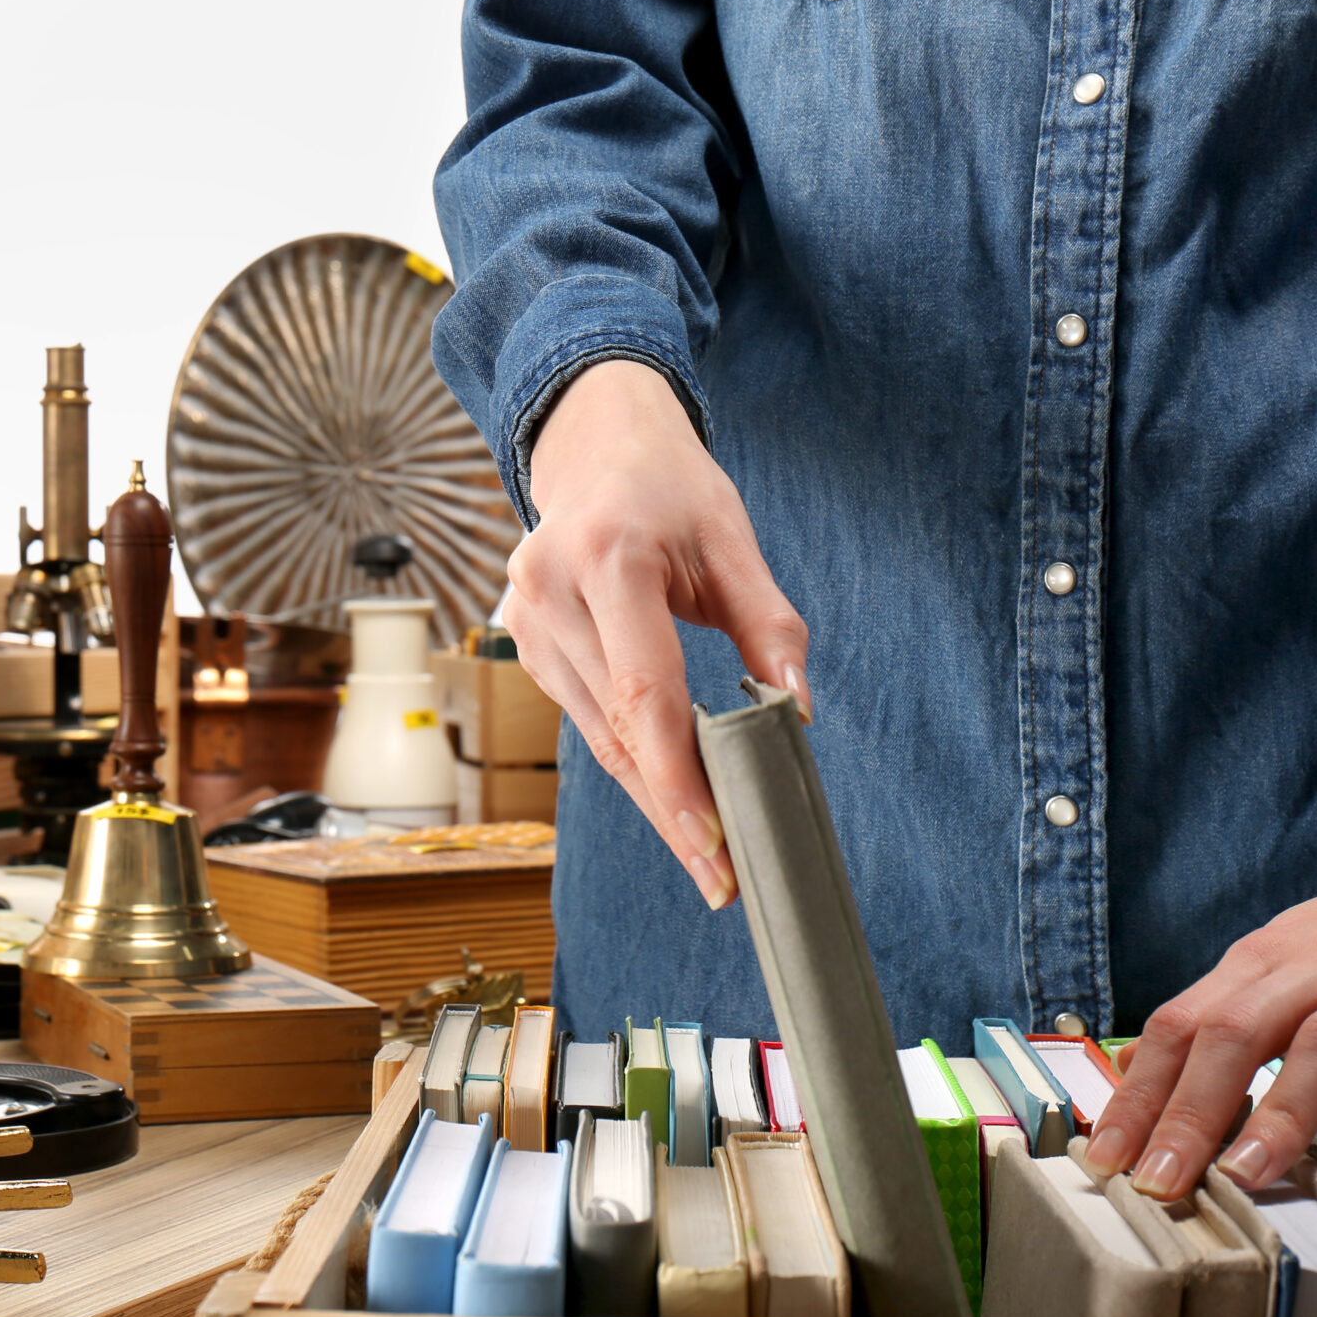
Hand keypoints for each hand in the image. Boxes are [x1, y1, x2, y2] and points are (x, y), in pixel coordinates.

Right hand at [509, 360, 811, 907]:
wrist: (592, 440)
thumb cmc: (670, 487)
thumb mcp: (733, 538)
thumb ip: (769, 625)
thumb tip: (794, 711)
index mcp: (609, 557)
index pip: (644, 690)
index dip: (676, 776)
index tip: (711, 843)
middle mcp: (551, 591)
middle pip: (616, 729)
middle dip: (672, 806)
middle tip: (722, 876)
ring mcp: (524, 620)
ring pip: (594, 734)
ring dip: (650, 793)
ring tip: (705, 848)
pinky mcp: (522, 641)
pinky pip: (582, 716)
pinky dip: (628, 755)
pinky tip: (668, 789)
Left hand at [1086, 775, 1316, 1198]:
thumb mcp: (1287, 957)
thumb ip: (1220, 1011)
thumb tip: (1137, 1065)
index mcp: (1266, 958)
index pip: (1181, 1024)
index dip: (1139, 1092)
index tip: (1104, 1155)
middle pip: (1237, 1032)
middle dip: (1190, 1111)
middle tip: (1159, 1181)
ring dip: (1278, 1114)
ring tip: (1241, 1177)